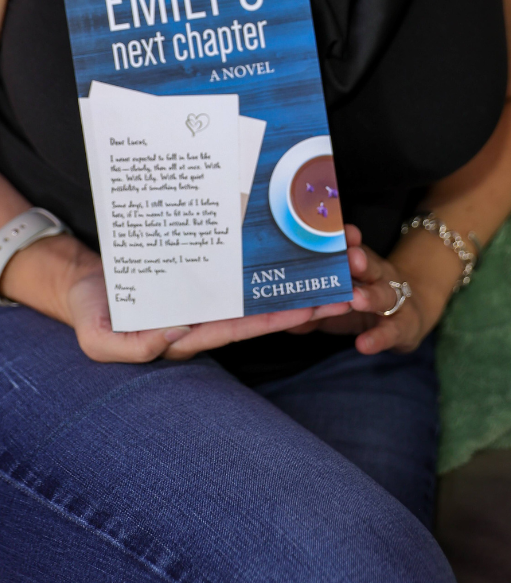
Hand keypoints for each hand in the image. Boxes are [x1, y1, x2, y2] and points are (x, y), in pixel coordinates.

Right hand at [64, 256, 351, 363]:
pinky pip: (242, 271)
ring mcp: (206, 296)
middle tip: (342, 294)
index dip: (274, 321)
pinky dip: (268, 265)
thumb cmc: (90, 309)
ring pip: (258, 291)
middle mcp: (203, 317)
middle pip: (260, 312)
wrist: (81, 280)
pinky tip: (295, 251)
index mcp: (185, 336)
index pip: (238, 329)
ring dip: (293, 284)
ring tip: (333, 273)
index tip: (309, 311)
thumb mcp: (97, 335)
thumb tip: (171, 338)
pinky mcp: (204, 274)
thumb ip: (127, 346)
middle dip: (301, 305)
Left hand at [286, 224, 437, 355]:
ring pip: (384, 295)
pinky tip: (363, 344)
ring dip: (370, 296)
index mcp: (362, 266)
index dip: (347, 240)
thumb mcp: (337, 300)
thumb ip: (310, 303)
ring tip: (355, 299)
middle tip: (350, 258)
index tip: (339, 230)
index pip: (354, 248)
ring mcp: (393, 301)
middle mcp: (379, 278)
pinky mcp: (401, 327)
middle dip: (359, 261)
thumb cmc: (363, 303)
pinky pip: (391, 332)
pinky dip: (378, 338)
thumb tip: (275, 309)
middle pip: (370, 266)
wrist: (410, 316)